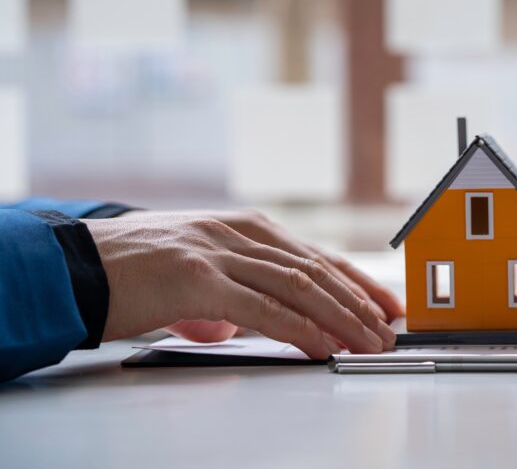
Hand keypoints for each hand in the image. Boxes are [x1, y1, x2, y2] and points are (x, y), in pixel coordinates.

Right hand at [87, 213, 397, 358]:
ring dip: (341, 317)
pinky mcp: (198, 278)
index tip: (385, 304)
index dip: (356, 281)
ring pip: (299, 284)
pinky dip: (300, 328)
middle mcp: (238, 232)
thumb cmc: (129, 272)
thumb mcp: (191, 276)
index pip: (315, 255)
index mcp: (242, 227)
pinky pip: (263, 307)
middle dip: (359, 301)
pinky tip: (322, 346)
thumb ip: (222, 297)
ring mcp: (220, 251)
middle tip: (387, 330)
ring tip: (367, 342)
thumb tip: (236, 329)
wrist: (71, 266)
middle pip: (316, 267)